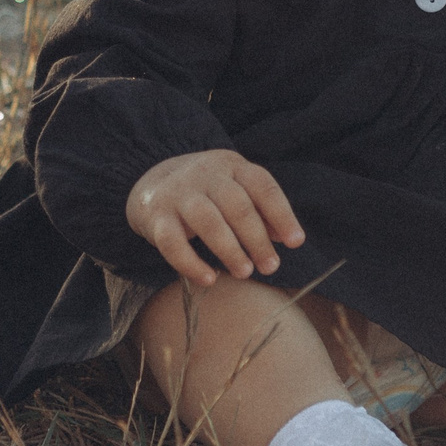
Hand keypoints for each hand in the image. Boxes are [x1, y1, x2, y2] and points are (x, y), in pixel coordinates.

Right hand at [126, 150, 304, 285]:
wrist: (150, 183)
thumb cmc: (205, 193)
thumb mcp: (234, 191)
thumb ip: (260, 211)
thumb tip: (287, 238)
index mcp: (231, 166)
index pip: (262, 185)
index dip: (282, 214)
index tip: (295, 242)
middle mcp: (205, 175)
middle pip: (236, 205)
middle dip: (257, 239)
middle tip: (270, 267)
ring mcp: (178, 193)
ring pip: (207, 220)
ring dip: (230, 250)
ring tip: (245, 273)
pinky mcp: (155, 216)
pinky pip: (172, 242)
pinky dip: (191, 263)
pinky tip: (209, 280)